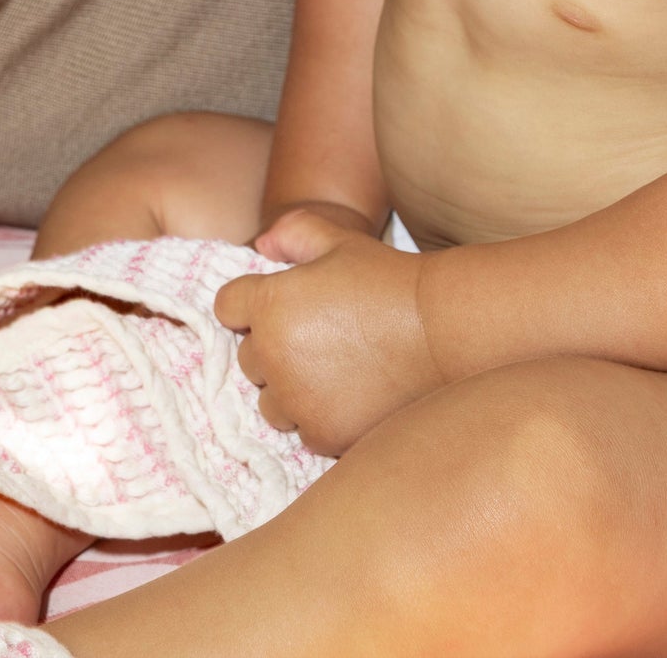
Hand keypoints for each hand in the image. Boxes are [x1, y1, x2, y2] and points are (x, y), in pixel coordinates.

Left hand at [214, 210, 443, 455]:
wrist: (439, 330)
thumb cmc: (388, 280)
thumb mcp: (340, 241)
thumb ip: (294, 233)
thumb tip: (260, 246)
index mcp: (271, 303)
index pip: (228, 306)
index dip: (252, 303)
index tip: (284, 304)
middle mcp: (273, 355)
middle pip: (248, 358)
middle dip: (274, 347)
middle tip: (320, 334)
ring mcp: (296, 400)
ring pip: (270, 401)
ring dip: (290, 388)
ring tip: (335, 368)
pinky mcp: (321, 433)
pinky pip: (302, 429)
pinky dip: (319, 415)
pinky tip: (351, 392)